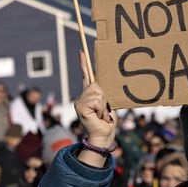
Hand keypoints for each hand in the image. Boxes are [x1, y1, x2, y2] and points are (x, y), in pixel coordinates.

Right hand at [73, 51, 115, 166]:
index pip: (86, 75)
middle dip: (104, 97)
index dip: (84, 63)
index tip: (82, 51)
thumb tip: (99, 84)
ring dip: (103, 104)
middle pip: (96, 84)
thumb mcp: (107, 103)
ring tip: (101, 114)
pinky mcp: (80, 107)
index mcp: (88, 94)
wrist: (104, 135)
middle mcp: (81, 96)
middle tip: (104, 110)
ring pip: (97, 92)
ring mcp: (79, 101)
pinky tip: (98, 116)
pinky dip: (101, 109)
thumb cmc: (107, 120)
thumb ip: (103, 93)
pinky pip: (96, 100)